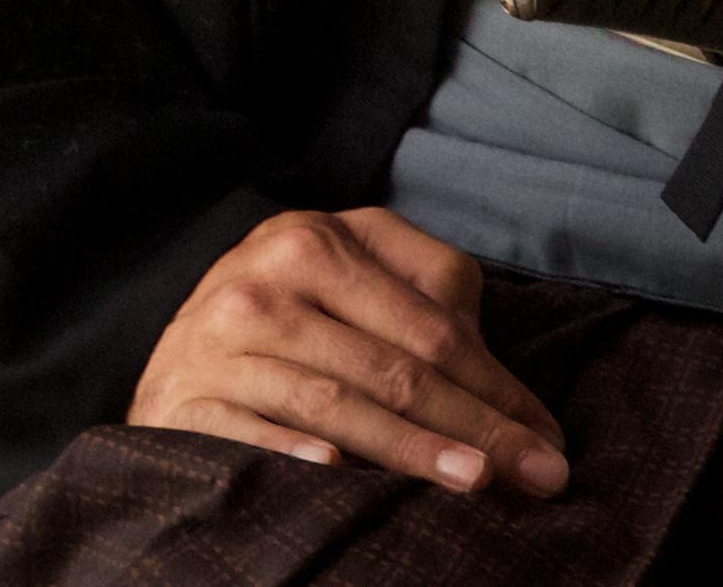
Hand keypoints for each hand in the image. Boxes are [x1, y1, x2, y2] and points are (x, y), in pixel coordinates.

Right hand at [131, 207, 571, 497]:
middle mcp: (263, 280)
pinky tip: (341, 473)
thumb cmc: (289, 324)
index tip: (546, 435)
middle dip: (476, 424)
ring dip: (411, 448)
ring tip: (475, 482)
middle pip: (393, 365)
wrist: (176, 359)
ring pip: (335, 401)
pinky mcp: (183, 400)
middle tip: (537, 474)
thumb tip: (515, 399)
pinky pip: (251, 433)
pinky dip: (295, 453)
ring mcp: (218, 341)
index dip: (496, 383)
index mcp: (317, 240)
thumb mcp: (351, 285)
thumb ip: (429, 308)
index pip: (429, 322)